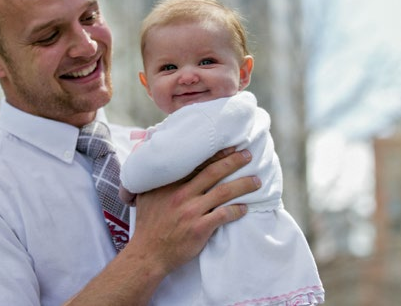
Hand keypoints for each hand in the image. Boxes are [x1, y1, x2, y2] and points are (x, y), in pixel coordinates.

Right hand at [63, 150, 259, 305]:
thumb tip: (147, 154)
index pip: (198, 163)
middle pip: (213, 172)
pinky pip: (224, 215)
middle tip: (248, 155)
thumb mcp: (144, 194)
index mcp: (170, 183)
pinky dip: (237, 210)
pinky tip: (245, 207)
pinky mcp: (199, 228)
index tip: (231, 147)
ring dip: (243, 185)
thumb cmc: (147, 223)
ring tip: (256, 181)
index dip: (216, 154)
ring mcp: (191, 211)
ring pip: (223, 192)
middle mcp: (182, 194)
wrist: (148, 254)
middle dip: (234, 162)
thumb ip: (150, 175)